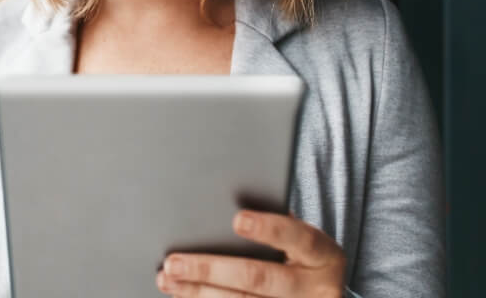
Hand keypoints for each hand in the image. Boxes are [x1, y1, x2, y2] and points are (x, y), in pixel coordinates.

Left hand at [156, 210, 345, 297]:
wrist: (325, 294)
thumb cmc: (302, 254)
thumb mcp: (301, 238)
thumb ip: (276, 223)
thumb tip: (227, 204)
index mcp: (324, 256)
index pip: (299, 238)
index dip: (269, 229)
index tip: (237, 219)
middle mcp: (317, 291)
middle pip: (260, 280)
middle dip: (212, 269)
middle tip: (174, 261)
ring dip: (199, 292)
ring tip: (168, 279)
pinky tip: (184, 295)